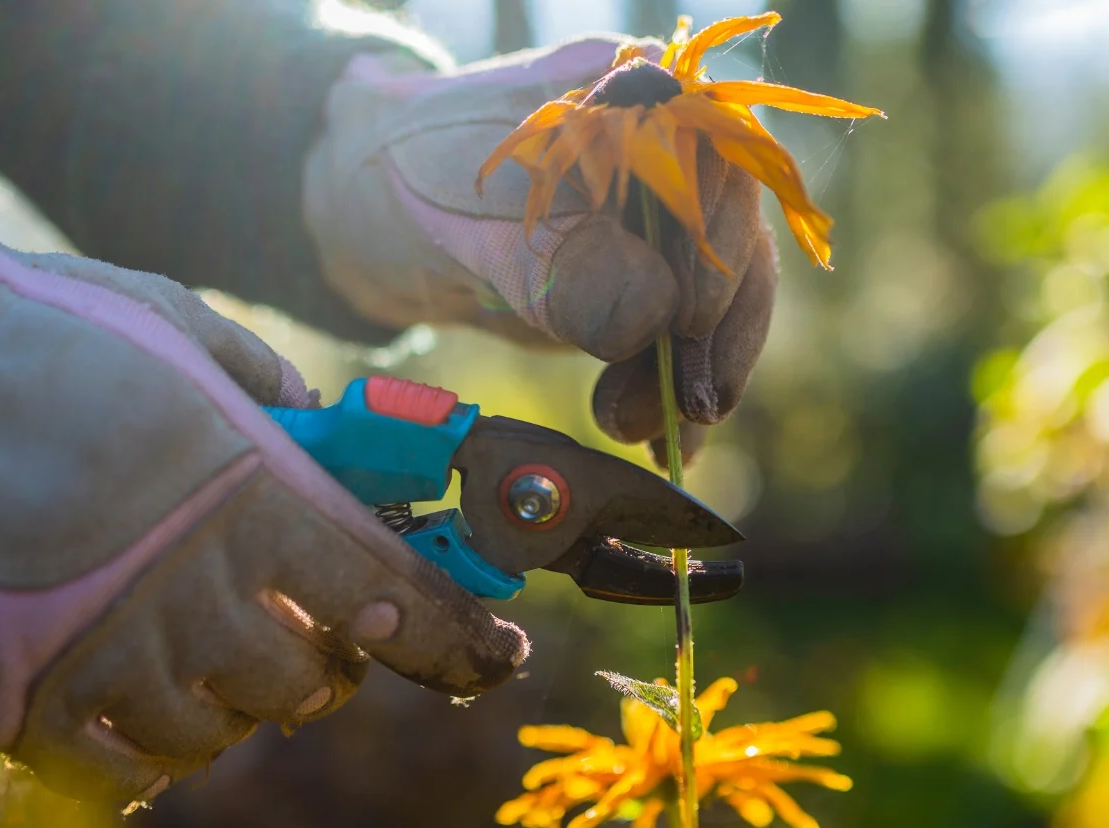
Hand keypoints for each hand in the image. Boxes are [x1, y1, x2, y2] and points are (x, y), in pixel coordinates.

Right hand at [0, 212, 527, 804]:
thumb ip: (270, 392)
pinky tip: (147, 696)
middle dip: (333, 659)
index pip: (395, 602)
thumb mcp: (181, 329)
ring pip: (226, 732)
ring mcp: (111, 660)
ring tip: (214, 645)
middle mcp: (196, 598)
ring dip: (242, 699)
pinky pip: (128, 771)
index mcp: (252, 504)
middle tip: (314, 621)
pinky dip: (156, 748)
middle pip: (315, 683)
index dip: (460, 641)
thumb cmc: (40, 334)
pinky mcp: (30, 702)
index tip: (494, 652)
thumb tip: (323, 431)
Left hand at [302, 38, 777, 458]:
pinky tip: (671, 446)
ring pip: (718, 305)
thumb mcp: (482, 220)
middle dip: (717, 334)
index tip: (690, 318)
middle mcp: (671, 159)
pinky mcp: (648, 290)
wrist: (373, 209)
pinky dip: (676, 398)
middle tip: (689, 406)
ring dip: (693, 378)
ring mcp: (664, 229)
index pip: (720, 166)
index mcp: (640, 99)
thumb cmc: (416, 175)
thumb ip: (565, 264)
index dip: (719, 243)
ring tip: (642, 431)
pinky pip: (682, 346)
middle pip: (735, 245)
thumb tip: (656, 312)